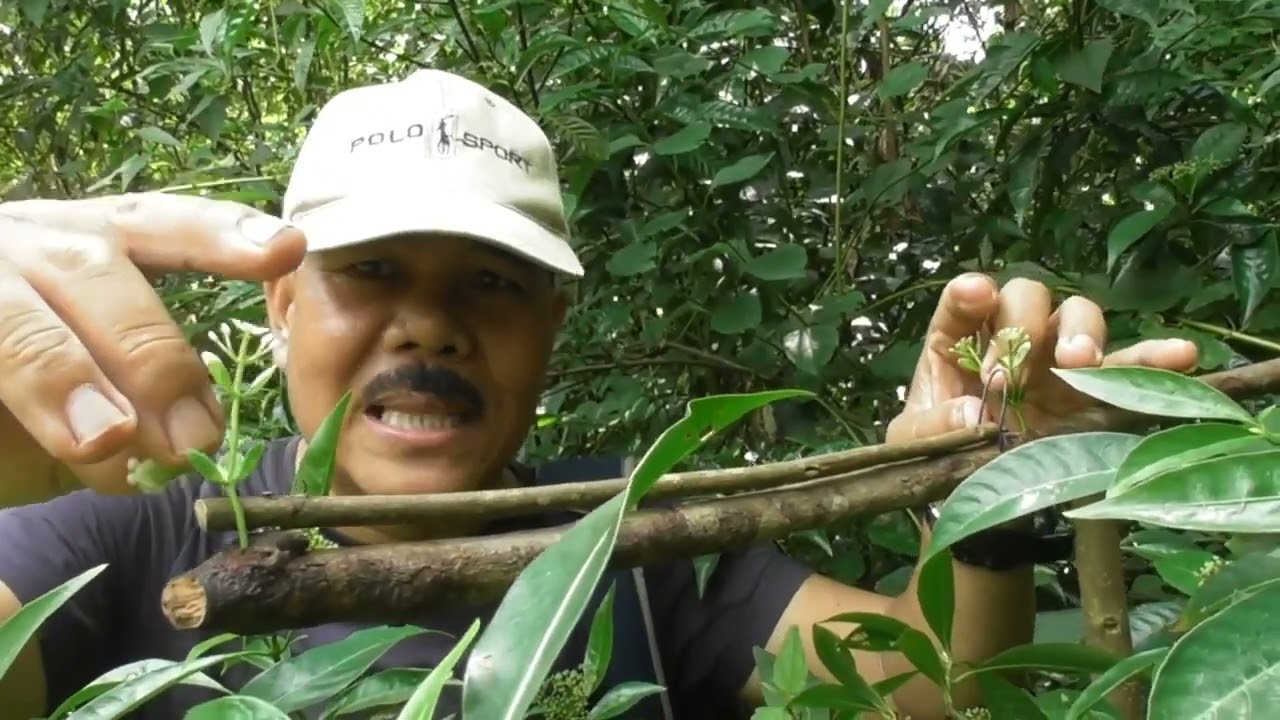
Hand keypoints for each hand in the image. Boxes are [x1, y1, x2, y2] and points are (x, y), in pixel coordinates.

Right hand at [0, 193, 304, 504]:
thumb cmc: (26, 409)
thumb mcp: (104, 411)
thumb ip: (148, 415)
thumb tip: (184, 445)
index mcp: (92, 245)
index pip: (165, 226)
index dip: (221, 236)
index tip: (285, 248)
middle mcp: (32, 244)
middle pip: (97, 273)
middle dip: (149, 356)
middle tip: (189, 438)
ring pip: (18, 316)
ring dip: (61, 375)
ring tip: (102, 439)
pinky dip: (12, 409)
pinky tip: (30, 444)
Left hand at [886, 273, 1199, 444]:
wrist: (975, 508)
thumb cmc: (938, 462)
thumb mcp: (917, 448)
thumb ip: (935, 428)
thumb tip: (974, 417)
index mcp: (957, 346)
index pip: (963, 302)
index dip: (969, 292)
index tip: (975, 295)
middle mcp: (1010, 342)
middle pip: (1027, 298)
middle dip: (1022, 325)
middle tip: (1009, 376)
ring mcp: (1055, 364)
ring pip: (1078, 317)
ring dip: (1080, 333)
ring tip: (1079, 362)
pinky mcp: (1093, 394)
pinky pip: (1130, 367)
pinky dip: (1154, 358)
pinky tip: (1180, 355)